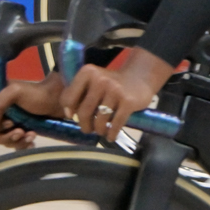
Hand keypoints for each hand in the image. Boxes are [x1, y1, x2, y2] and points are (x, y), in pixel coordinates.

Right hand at [0, 72, 65, 147]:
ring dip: (17, 141)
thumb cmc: (37, 93)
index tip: (10, 122)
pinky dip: (23, 146)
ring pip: (5, 142)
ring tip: (32, 134)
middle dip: (7, 137)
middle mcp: (0, 115)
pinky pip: (16, 145)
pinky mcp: (23, 131)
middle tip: (22, 131)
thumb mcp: (14, 92)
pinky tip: (32, 143)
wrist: (59, 99)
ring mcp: (12, 124)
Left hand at [60, 50, 175, 139]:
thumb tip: (69, 114)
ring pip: (100, 119)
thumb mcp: (93, 81)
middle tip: (88, 129)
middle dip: (84, 125)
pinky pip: (116, 123)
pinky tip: (111, 136)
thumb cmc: (111, 83)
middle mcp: (100, 80)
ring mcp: (115, 90)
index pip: (69, 97)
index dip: (69, 110)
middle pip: (84, 111)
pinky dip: (112, 133)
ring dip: (99, 130)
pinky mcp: (128, 101)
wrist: (140, 78)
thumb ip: (78, 93)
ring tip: (100, 131)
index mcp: (87, 72)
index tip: (73, 116)